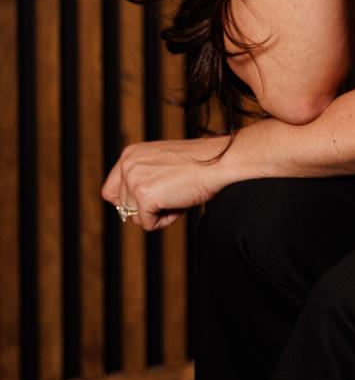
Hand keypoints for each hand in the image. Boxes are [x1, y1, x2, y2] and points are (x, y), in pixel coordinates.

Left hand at [100, 135, 236, 230]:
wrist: (217, 162)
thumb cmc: (198, 164)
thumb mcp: (160, 163)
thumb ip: (142, 176)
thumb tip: (127, 208)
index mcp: (129, 154)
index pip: (111, 191)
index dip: (131, 201)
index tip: (154, 194)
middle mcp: (127, 164)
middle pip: (123, 207)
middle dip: (148, 207)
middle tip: (173, 191)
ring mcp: (133, 180)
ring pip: (135, 218)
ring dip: (158, 213)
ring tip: (177, 194)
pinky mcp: (143, 196)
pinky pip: (148, 225)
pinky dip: (166, 220)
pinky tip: (180, 202)